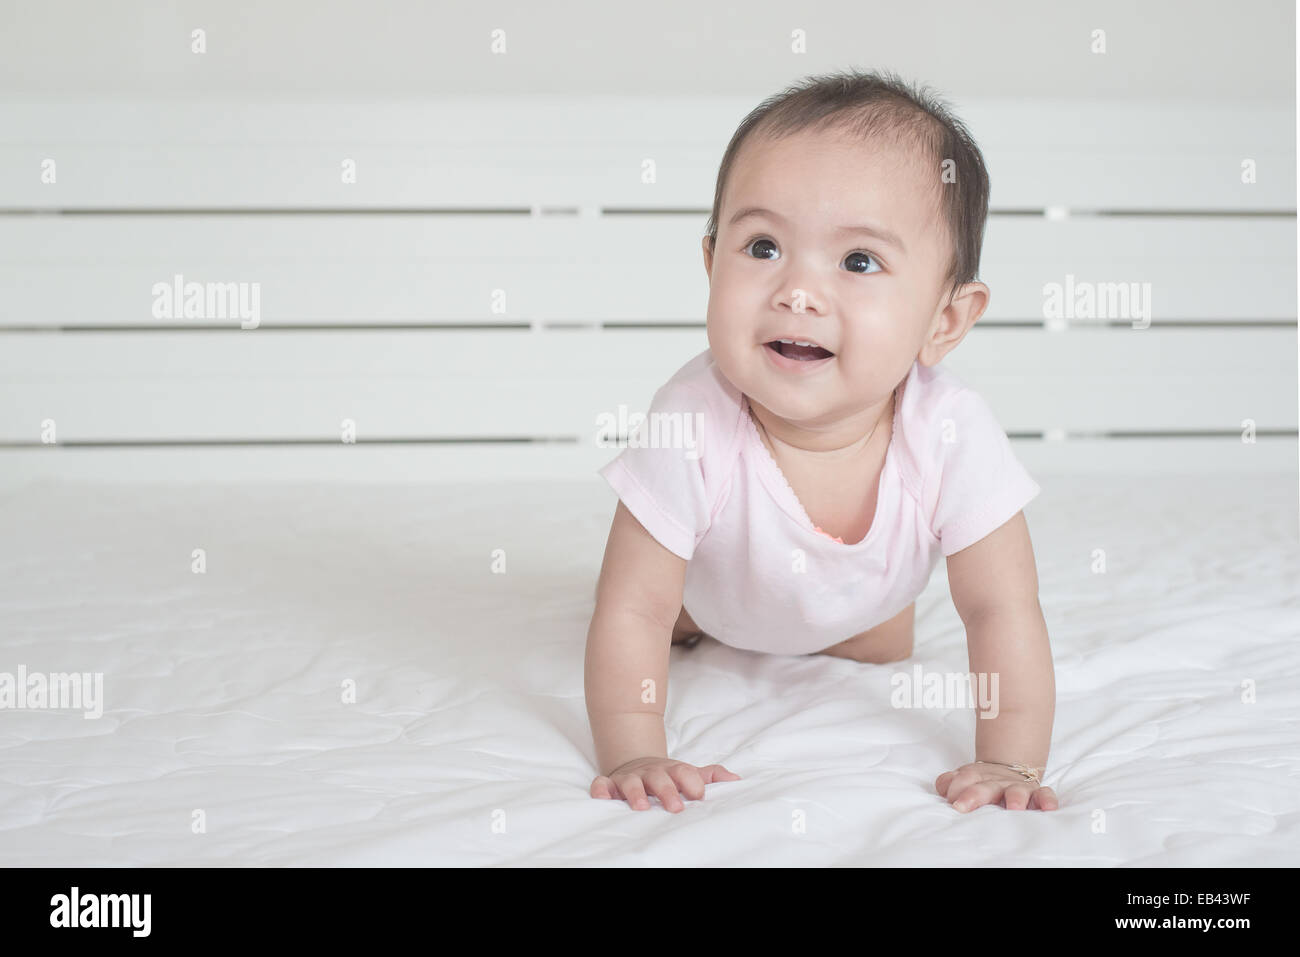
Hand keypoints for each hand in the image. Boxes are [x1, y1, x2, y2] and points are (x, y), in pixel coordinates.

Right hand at [591, 757, 740, 812]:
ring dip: (635, 793)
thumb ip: (710, 775)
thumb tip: (736, 780)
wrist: (637, 762)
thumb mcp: (688, 773)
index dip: (692, 782)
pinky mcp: (610, 784)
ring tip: (641, 808)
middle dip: (667, 791)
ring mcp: (630, 777)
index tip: (699, 795)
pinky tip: (602, 798)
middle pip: (659, 778)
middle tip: (676, 808)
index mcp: (672, 770)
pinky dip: (600, 789)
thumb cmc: (668, 775)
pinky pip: (601, 784)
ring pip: (631, 781)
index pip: (685, 772)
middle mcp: (651, 772)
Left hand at [935, 762, 1058, 811]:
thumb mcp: (964, 779)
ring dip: (1015, 798)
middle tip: (962, 806)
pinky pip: (1045, 795)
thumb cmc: (983, 782)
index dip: (957, 787)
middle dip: (974, 796)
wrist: (1010, 770)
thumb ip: (949, 782)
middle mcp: (997, 781)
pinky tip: (1048, 808)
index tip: (951, 801)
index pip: (965, 778)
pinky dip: (1047, 800)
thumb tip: (943, 789)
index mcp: (977, 776)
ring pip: (1016, 791)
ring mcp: (1018, 787)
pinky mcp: (1037, 794)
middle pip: (986, 787)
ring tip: (1014, 807)